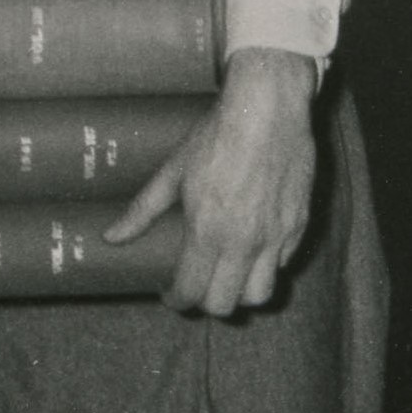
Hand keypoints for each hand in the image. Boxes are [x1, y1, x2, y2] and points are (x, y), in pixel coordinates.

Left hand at [106, 46, 318, 319]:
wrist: (268, 107)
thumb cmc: (217, 135)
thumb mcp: (173, 172)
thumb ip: (143, 210)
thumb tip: (112, 237)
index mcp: (208, 232)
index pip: (192, 291)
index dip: (177, 300)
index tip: (171, 295)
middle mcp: (244, 242)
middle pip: (226, 304)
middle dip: (207, 303)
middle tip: (198, 288)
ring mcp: (276, 236)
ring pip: (261, 294)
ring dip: (241, 293)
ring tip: (229, 278)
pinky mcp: (299, 224)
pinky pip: (283, 263)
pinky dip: (268, 265)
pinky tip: (254, 250)